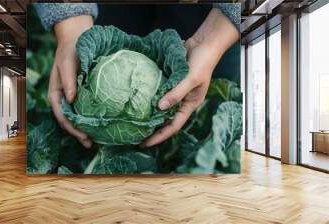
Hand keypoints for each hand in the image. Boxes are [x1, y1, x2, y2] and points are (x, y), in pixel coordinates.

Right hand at [48, 15, 92, 147]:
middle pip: (69, 121)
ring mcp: (72, 98)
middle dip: (78, 133)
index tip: (82, 135)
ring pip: (76, 118)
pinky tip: (99, 125)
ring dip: (84, 130)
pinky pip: (84, 110)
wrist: (77, 40)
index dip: (71, 128)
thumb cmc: (69, 51)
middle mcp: (64, 99)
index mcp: (56, 94)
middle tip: (90, 143)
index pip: (61, 115)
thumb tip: (72, 98)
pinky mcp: (82, 95)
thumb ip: (68, 80)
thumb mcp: (66, 63)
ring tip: (94, 141)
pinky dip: (90, 119)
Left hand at [141, 8, 239, 146]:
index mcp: (189, 105)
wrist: (203, 43)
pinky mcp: (168, 82)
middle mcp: (181, 101)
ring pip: (160, 107)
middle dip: (152, 130)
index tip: (145, 144)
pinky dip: (148, 97)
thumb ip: (176, 93)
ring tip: (133, 122)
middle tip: (134, 136)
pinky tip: (136, 100)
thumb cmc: (202, 62)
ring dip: (149, 115)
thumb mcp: (191, 79)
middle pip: (165, 120)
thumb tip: (159, 107)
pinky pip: (157, 93)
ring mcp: (174, 92)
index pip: (173, 126)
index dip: (159, 136)